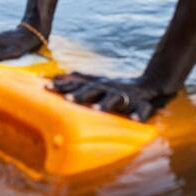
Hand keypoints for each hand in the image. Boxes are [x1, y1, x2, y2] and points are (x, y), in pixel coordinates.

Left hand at [49, 72, 172, 121]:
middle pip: (93, 90)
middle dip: (80, 94)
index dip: (62, 85)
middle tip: (68, 99)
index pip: (77, 83)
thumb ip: (78, 80)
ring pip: (115, 99)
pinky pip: (142, 110)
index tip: (45, 86)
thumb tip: (56, 76)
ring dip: (105, 103)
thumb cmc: (117, 88)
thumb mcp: (97, 82)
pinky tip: (135, 119)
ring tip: (96, 109)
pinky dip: (139, 114)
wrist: (150, 86)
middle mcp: (110, 89)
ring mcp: (126, 96)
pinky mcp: (142, 104)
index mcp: (99, 85)